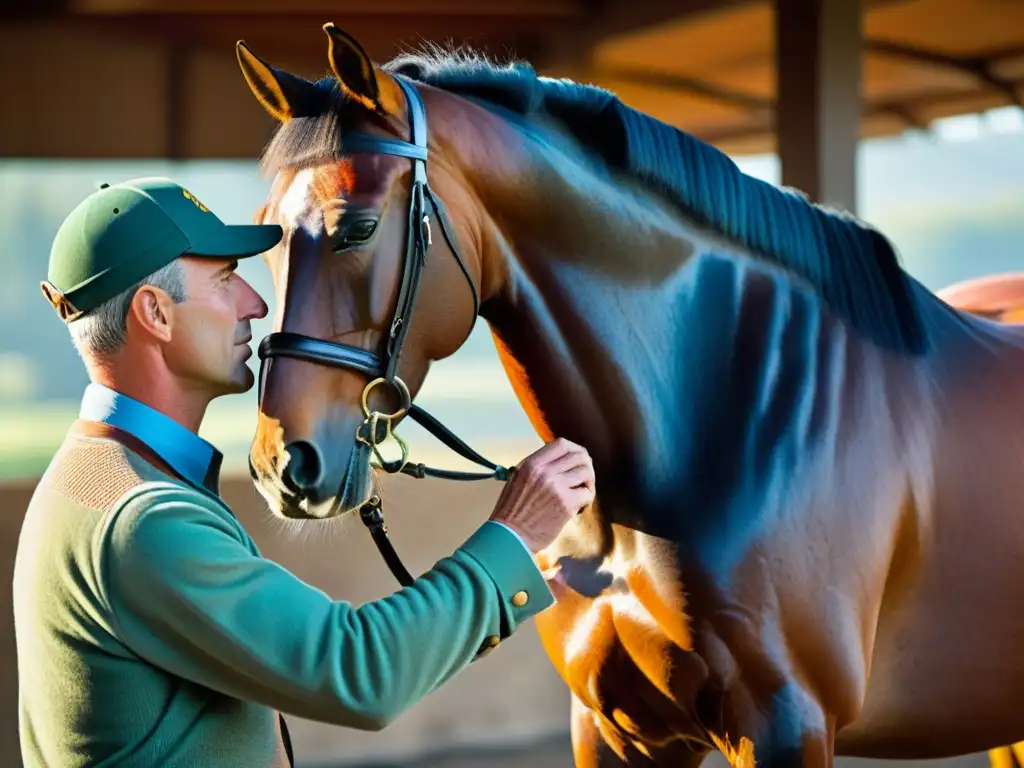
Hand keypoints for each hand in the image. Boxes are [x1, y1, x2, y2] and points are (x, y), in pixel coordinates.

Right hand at [489, 438, 594, 553]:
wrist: (510, 536)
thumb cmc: (512, 511)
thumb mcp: (517, 479)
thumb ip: (537, 468)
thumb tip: (558, 462)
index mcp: (531, 463)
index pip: (561, 444)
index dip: (574, 449)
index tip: (577, 458)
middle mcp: (545, 471)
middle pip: (578, 456)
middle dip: (586, 465)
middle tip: (584, 477)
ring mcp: (556, 487)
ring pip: (586, 472)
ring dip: (588, 482)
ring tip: (582, 492)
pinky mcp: (566, 504)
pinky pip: (587, 494)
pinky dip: (587, 499)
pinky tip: (579, 506)